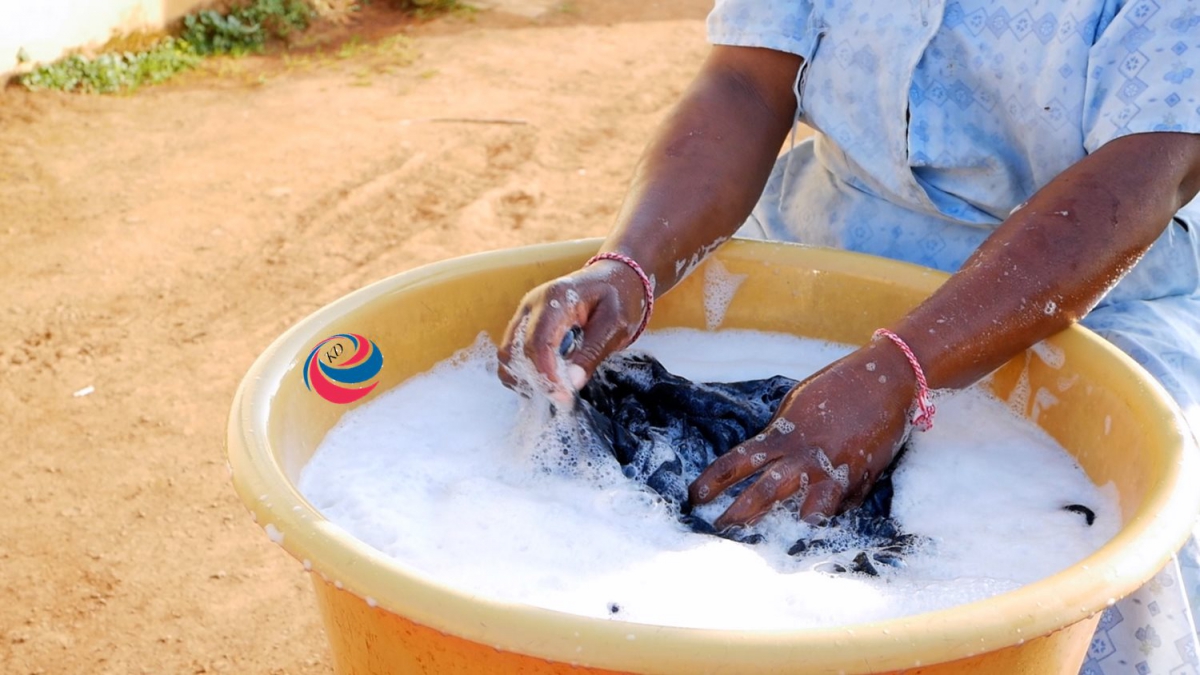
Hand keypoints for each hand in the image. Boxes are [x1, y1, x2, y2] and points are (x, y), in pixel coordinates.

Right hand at [498, 259, 647, 400]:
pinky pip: (513, 353)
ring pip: (507, 354)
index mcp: (555, 299)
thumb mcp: (615, 325)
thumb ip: (592, 353)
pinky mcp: (525, 325)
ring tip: (556, 389)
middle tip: (563, 397)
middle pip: (514, 350)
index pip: (537, 343)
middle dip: (535, 379)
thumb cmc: (619, 298)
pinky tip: (549, 379)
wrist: (615, 278)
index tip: (564, 397)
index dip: (546, 375)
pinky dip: (525, 372)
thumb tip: (572, 383)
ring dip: (525, 377)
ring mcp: (525, 315)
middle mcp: (532, 305)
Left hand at [689, 342, 916, 529]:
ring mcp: (834, 470)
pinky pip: (842, 506)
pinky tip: (824, 520)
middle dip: (740, 515)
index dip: (713, 481)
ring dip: (791, 526)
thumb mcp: (795, 406)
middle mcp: (804, 455)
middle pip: (764, 492)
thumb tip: (766, 459)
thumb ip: (779, 435)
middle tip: (720, 532)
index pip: (738, 460)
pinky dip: (833, 513)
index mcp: (783, 434)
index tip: (694, 498)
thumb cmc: (837, 387)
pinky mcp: (861, 480)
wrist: (886, 380)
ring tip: (777, 543)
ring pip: (808, 510)